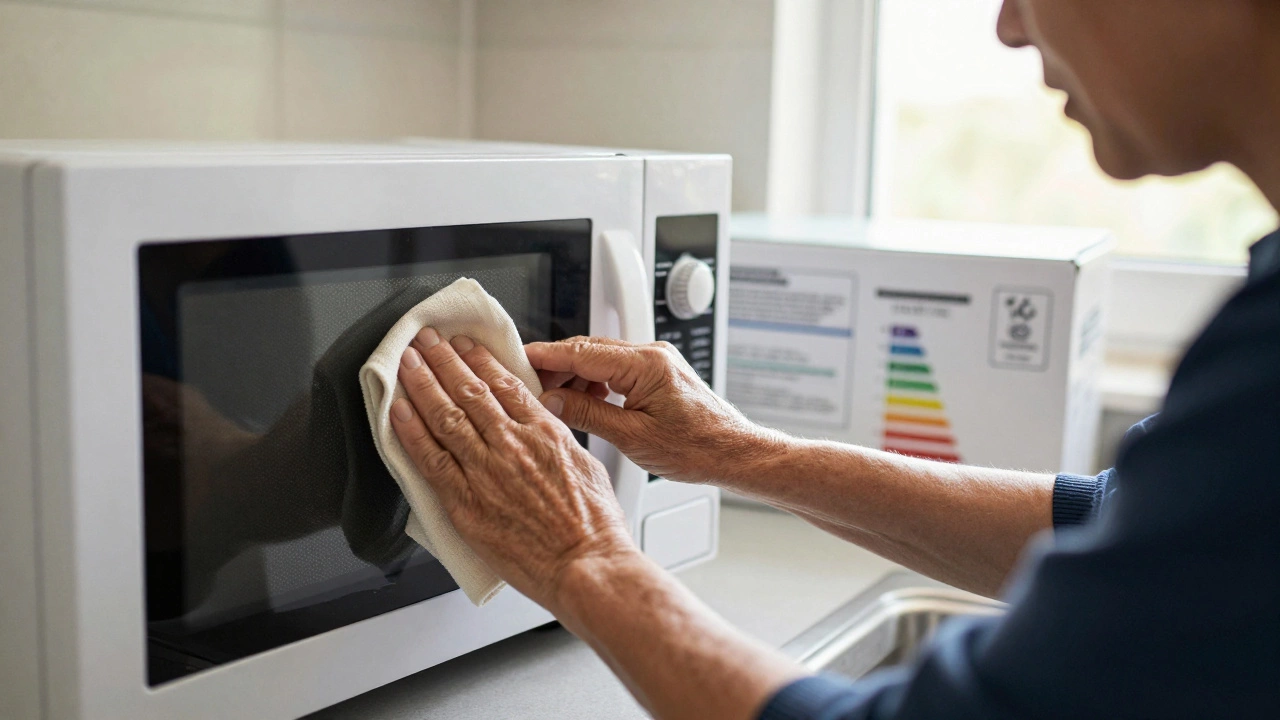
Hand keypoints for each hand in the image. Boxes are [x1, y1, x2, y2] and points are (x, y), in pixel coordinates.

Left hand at [389, 328, 637, 610]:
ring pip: (446, 416)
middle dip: (444, 360)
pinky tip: (398, 411)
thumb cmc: (594, 527)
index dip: (479, 360)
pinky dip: (412, 432)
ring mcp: (487, 472)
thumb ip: (557, 440)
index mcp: (545, 433)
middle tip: (426, 340)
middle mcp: (513, 445)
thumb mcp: (587, 465)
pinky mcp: (467, 503)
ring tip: (407, 361)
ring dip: (422, 383)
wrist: (586, 565)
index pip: (505, 384)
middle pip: (470, 391)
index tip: (465, 346)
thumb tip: (541, 426)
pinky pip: (431, 460)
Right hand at [525, 337, 772, 483]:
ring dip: (575, 376)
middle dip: (556, 367)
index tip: (517, 359)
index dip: (545, 356)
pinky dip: (595, 382)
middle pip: (588, 350)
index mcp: (646, 364)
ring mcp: (657, 361)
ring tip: (553, 401)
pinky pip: (617, 368)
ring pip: (601, 359)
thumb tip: (551, 403)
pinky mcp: (659, 372)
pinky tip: (584, 402)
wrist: (734, 453)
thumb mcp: (632, 437)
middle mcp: (652, 354)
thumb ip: (587, 415)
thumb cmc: (697, 448)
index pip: (582, 352)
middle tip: (528, 387)